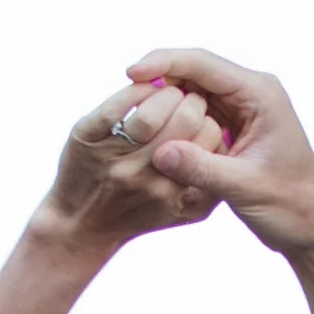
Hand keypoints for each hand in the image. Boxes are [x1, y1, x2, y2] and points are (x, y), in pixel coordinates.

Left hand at [31, 79, 226, 257]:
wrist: (82, 225)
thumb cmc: (140, 213)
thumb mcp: (186, 213)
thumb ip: (213, 186)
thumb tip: (231, 146)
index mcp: (176, 192)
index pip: (211, 138)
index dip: (212, 119)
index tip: (205, 116)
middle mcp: (147, 178)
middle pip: (186, 119)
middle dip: (194, 100)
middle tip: (189, 98)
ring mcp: (115, 158)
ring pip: (153, 111)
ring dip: (167, 91)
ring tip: (169, 92)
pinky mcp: (87, 138)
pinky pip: (118, 103)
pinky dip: (137, 88)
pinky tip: (145, 87)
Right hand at [128, 44, 313, 313]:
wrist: (312, 228)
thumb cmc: (290, 206)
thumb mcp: (244, 189)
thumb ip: (201, 168)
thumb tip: (160, 152)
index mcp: (260, 95)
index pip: (203, 63)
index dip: (163, 63)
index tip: (130, 73)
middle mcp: (253, 93)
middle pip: (195, 70)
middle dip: (159, 78)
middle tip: (125, 94)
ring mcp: (244, 108)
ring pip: (193, 91)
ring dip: (165, 99)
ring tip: (132, 112)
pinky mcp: (235, 126)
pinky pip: (197, 112)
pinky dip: (175, 118)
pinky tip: (152, 129)